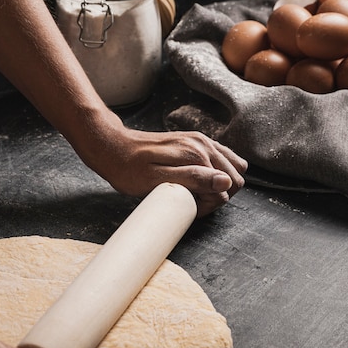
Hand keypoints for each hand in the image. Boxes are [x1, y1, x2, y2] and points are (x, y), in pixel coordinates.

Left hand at [83, 125, 247, 216]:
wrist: (112, 147)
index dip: (210, 203)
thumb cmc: (128, 168)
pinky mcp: (194, 142)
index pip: (227, 186)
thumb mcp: (157, 180)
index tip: (190, 207)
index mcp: (197, 153)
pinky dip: (215, 173)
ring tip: (193, 192)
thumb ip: (193, 179)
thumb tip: (225, 182)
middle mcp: (203, 143)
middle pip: (235, 176)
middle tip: (192, 201)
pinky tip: (196, 181)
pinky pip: (221, 158)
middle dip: (218, 194)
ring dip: (218, 184)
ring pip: (232, 167)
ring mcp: (200, 140)